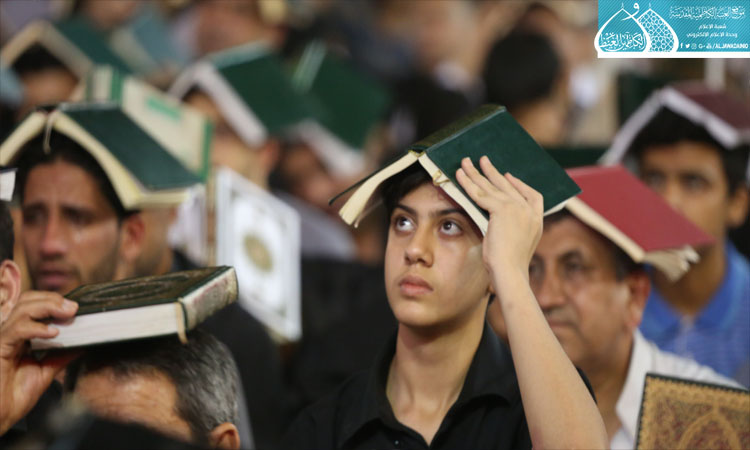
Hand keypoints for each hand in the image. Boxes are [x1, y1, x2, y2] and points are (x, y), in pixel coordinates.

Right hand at [0, 291, 77, 434]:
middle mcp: (9, 334)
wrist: (0, 417)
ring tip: (67, 313)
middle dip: (53, 299)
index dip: (54, 302)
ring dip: (48, 306)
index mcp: (20, 337)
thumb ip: (61, 355)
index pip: (34, 306)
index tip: (76, 308)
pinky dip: (36, 328)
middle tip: (73, 307)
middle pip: (27, 301)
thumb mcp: (46, 372)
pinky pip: (16, 330)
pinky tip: (52, 333)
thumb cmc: (14, 397)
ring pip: (22, 309)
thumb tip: (83, 344)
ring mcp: (2, 340)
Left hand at [456, 156, 542, 284]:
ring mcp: (517, 208)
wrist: (510, 272)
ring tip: (466, 162)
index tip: (509, 176)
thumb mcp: (516, 245)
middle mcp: (529, 211)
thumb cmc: (510, 266)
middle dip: (493, 172)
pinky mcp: (501, 209)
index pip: (533, 195)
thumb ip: (513, 230)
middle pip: (508, 186)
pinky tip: (458, 175)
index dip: (519, 184)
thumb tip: (499, 225)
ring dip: (476, 173)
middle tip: (483, 160)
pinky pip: (480, 193)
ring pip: (491, 186)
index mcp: (537, 220)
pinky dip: (466, 183)